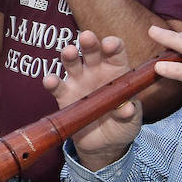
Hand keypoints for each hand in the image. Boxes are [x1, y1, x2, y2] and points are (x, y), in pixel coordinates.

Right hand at [44, 31, 142, 168]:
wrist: (103, 144)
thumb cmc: (122, 125)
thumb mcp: (131, 120)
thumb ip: (129, 113)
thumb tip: (127, 108)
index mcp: (116, 71)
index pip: (116, 52)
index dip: (113, 45)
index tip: (110, 45)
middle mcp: (96, 72)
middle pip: (92, 51)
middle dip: (89, 42)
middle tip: (87, 37)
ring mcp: (78, 82)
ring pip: (72, 63)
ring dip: (69, 55)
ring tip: (68, 52)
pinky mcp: (64, 96)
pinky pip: (57, 86)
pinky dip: (52, 82)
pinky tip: (51, 80)